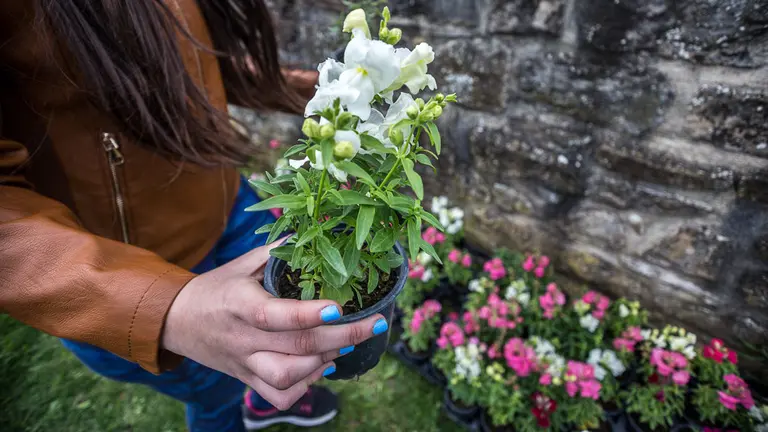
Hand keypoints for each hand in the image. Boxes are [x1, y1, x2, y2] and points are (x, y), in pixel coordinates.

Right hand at [162, 240, 384, 409]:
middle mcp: (243, 338)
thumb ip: (278, 252)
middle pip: (295, 346)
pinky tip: (321, 366)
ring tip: (345, 344)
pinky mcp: (246, 379)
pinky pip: (278, 395)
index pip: (275, 314)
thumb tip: (318, 232)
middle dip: (343, 336)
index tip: (339, 308)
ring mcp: (245, 363)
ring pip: (287, 376)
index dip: (309, 314)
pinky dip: (305, 385)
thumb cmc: (216, 288)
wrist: (177, 320)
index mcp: (239, 304)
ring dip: (323, 361)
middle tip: (375, 324)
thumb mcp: (241, 263)